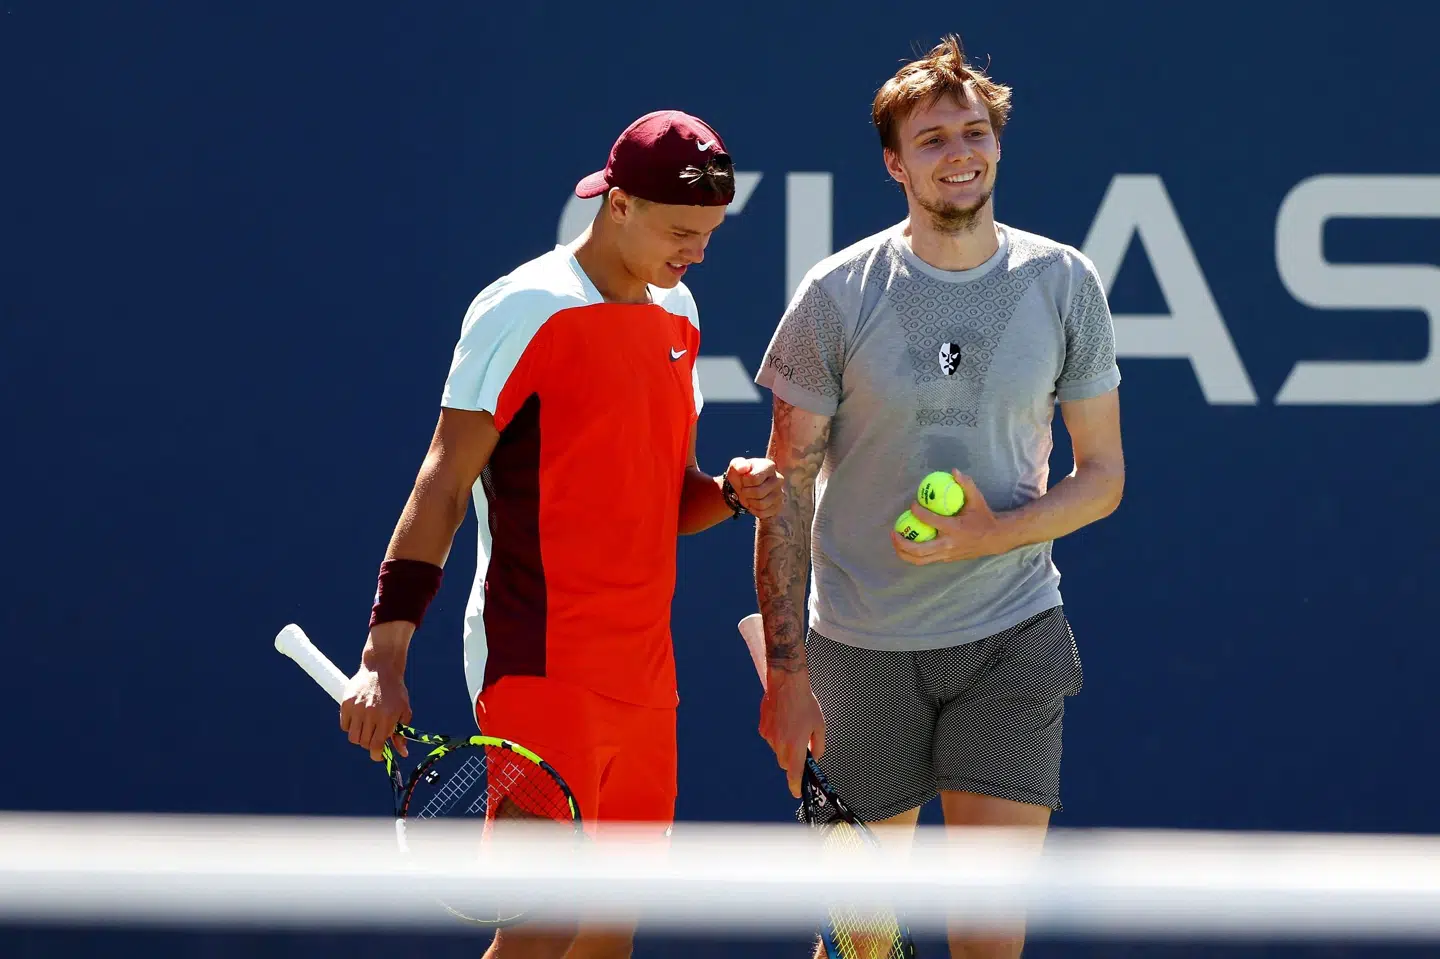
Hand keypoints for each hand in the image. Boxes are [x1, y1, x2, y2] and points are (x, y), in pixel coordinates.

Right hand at [339, 657, 412, 761]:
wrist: (381, 668)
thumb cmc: (395, 691)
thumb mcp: (404, 711)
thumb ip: (402, 733)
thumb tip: (402, 753)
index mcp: (386, 718)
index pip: (376, 746)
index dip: (377, 755)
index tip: (378, 755)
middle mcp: (370, 714)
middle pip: (363, 743)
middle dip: (370, 744)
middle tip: (374, 736)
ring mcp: (356, 709)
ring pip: (352, 737)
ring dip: (359, 736)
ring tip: (366, 728)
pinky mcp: (346, 703)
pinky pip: (344, 725)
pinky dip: (350, 726)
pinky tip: (358, 719)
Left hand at [727, 457, 783, 519]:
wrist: (744, 487)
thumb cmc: (741, 475)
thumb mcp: (735, 466)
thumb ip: (738, 465)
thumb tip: (744, 468)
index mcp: (769, 466)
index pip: (755, 478)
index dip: (744, 482)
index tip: (743, 479)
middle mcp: (778, 479)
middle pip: (758, 493)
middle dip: (746, 493)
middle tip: (744, 490)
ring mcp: (780, 494)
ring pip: (761, 504)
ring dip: (749, 502)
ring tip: (749, 496)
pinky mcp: (778, 506)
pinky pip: (763, 513)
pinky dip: (754, 510)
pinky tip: (753, 503)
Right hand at [758, 669, 825, 797]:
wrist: (786, 683)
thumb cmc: (805, 703)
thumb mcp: (819, 725)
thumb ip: (818, 746)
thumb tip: (814, 757)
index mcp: (796, 745)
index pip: (794, 774)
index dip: (795, 786)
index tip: (797, 792)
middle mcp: (780, 744)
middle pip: (786, 763)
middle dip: (793, 760)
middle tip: (801, 746)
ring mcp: (769, 736)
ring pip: (777, 750)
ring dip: (785, 746)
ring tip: (792, 726)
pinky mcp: (763, 728)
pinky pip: (771, 739)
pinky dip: (777, 735)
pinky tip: (783, 720)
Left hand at [891, 469, 1013, 564]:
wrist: (995, 539)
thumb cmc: (983, 517)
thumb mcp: (977, 500)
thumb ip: (966, 484)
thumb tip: (953, 471)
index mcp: (954, 529)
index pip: (930, 521)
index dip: (918, 513)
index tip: (912, 505)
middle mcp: (948, 545)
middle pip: (918, 550)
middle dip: (902, 542)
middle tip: (893, 531)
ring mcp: (946, 555)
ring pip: (919, 560)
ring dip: (903, 552)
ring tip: (895, 539)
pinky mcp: (946, 559)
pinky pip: (925, 560)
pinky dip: (913, 554)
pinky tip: (906, 543)